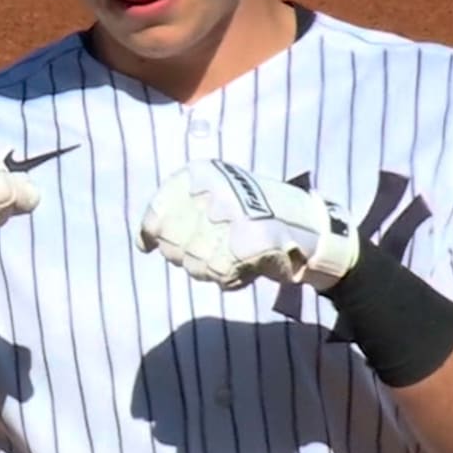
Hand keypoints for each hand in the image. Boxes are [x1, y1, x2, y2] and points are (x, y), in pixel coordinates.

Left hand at [136, 159, 359, 290]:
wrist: (307, 224)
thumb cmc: (256, 211)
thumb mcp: (217, 193)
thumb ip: (181, 210)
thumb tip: (144, 241)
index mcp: (200, 174)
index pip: (158, 211)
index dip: (151, 233)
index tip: (148, 244)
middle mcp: (209, 192)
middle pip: (172, 245)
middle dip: (187, 254)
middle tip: (213, 250)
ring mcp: (225, 218)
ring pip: (192, 263)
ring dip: (211, 268)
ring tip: (235, 256)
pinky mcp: (241, 244)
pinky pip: (217, 275)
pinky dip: (231, 278)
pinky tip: (248, 267)